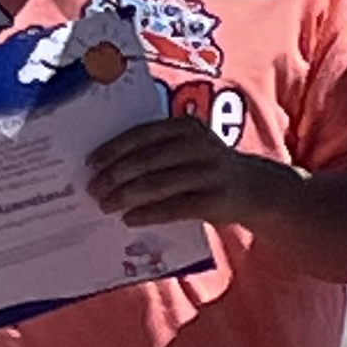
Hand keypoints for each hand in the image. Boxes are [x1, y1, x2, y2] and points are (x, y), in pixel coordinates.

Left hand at [86, 114, 262, 228]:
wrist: (255, 188)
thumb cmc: (208, 169)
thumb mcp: (189, 148)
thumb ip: (158, 151)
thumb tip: (107, 168)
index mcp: (186, 127)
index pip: (142, 134)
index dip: (114, 148)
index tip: (91, 162)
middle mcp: (199, 145)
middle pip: (147, 160)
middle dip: (116, 175)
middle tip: (93, 189)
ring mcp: (209, 172)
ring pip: (158, 184)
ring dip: (127, 196)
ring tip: (106, 206)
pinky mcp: (216, 200)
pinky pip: (175, 207)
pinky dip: (149, 214)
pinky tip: (130, 219)